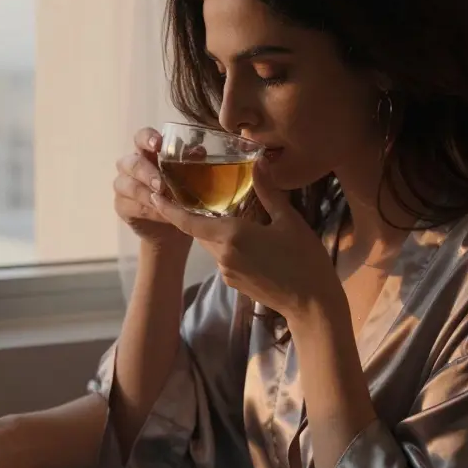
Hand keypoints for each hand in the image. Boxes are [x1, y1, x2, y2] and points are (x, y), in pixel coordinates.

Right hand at [114, 127, 192, 251]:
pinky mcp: (121, 205)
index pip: (141, 138)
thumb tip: (199, 152)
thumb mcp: (191, 179)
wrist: (173, 227)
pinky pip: (129, 205)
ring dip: (144, 193)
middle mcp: (131, 165)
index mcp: (148, 153)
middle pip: (132, 162)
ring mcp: (123, 185)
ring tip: (162, 201)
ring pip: (126, 184)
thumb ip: (192, 163)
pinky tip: (161, 214)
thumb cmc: (181, 195)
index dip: (147, 138)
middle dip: (146, 173)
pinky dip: (146, 210)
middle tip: (161, 185)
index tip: (158, 144)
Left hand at [148, 160, 341, 318]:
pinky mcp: (233, 283)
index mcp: (232, 236)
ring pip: (212, 244)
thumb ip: (269, 192)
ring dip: (215, 230)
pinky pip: (223, 258)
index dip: (169, 209)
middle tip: (195, 194)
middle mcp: (222, 256)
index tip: (155, 196)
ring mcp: (226, 272)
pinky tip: (248, 240)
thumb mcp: (289, 221)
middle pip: (199, 231)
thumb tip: (259, 163)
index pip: (189, 221)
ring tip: (229, 213)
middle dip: (196, 215)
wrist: (311, 305)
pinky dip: (227, 245)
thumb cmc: (305, 261)